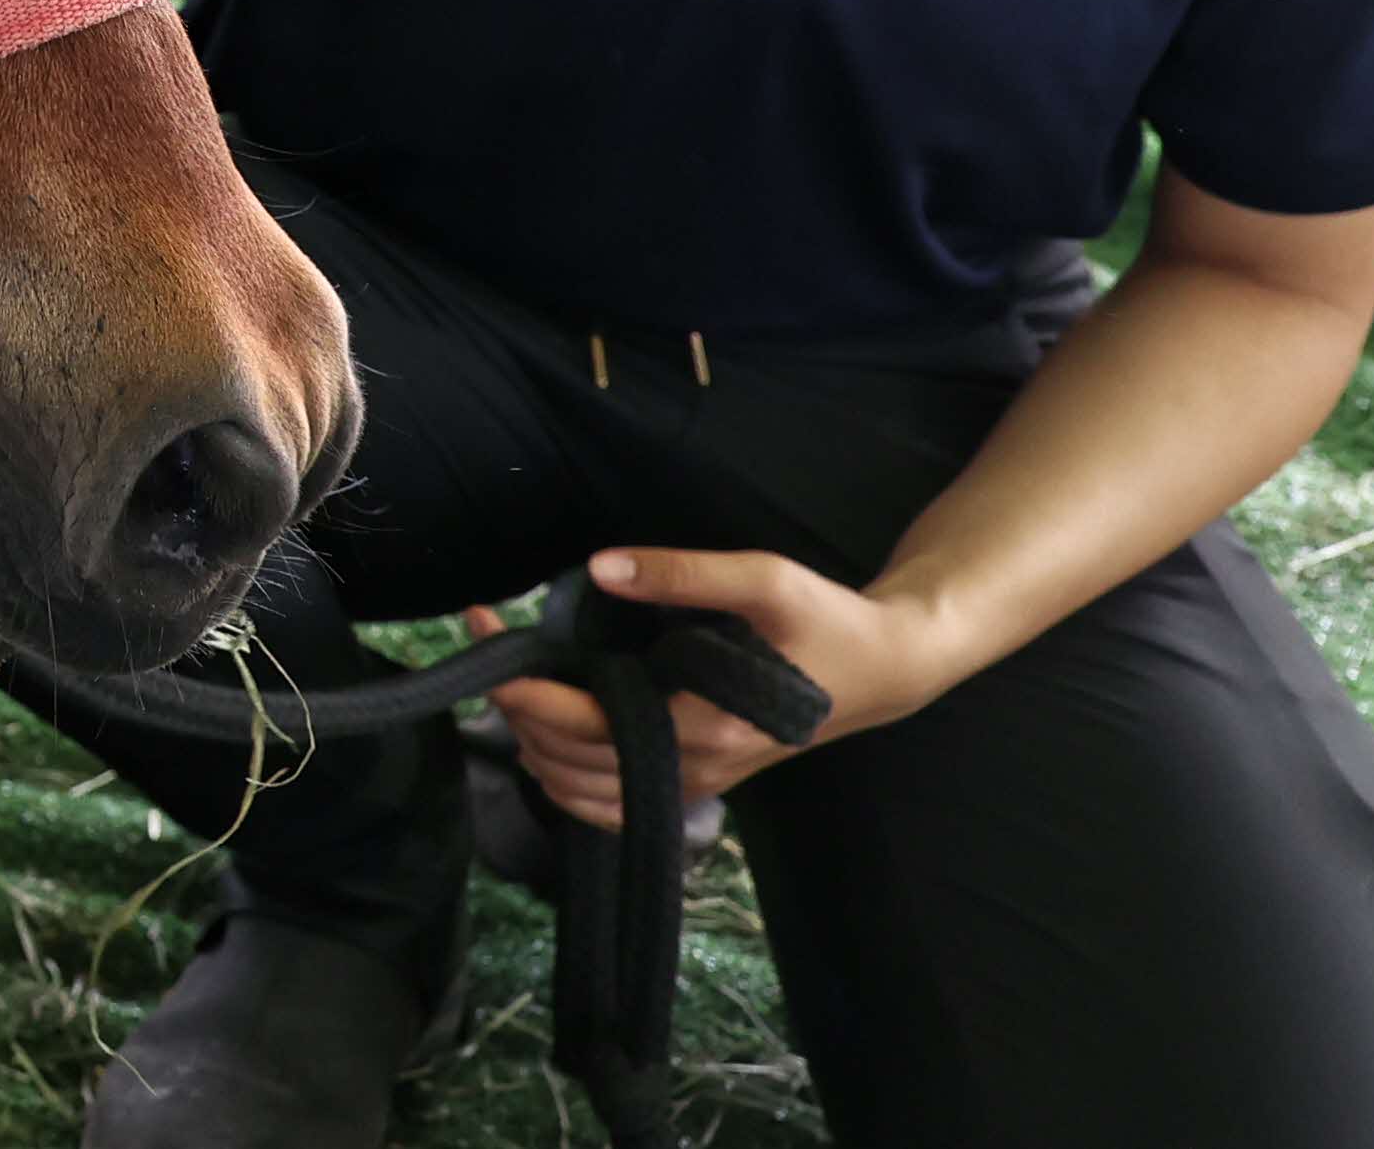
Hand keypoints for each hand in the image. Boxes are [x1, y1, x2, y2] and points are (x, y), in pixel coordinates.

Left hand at [484, 549, 974, 829]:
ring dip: (537, 746)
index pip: (590, 726)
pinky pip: (620, 807)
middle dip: (518, 709)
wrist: (885, 669)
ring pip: (589, 794)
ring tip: (509, 682)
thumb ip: (681, 573)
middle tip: (488, 646)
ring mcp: (700, 783)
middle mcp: (698, 767)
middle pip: (574, 763)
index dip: (529, 693)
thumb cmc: (826, 621)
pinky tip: (547, 744)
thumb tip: (600, 567)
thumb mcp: (764, 579)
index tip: (489, 651)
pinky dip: (571, 786)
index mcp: (707, 725)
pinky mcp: (704, 782)